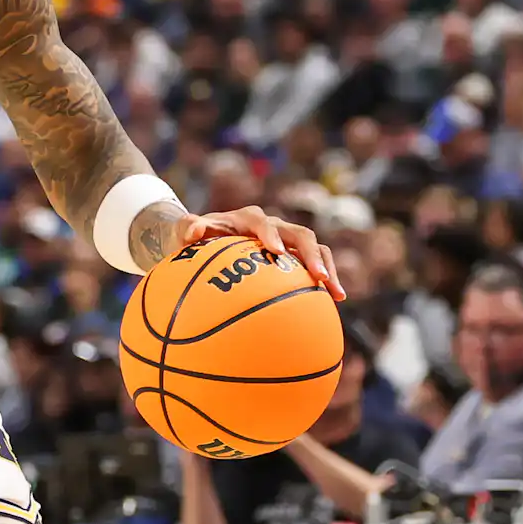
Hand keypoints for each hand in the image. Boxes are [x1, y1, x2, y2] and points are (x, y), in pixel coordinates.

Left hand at [173, 206, 344, 299]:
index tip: (277, 252)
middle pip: (300, 234)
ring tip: (337, 294)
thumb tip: (192, 230)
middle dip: (312, 254)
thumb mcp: (185, 231)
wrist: (206, 241)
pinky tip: (334, 303)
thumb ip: (188, 227)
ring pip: (317, 249)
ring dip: (328, 268)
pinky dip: (325, 282)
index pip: (263, 223)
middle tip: (320, 276)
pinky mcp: (295, 257)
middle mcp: (274, 227)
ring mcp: (288, 241)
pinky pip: (314, 267)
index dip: (271, 235)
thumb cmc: (194, 238)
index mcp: (249, 219)